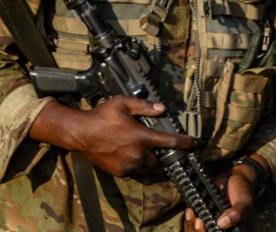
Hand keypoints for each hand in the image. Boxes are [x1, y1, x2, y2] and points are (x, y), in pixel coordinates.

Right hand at [29, 96, 196, 177]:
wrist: (80, 133)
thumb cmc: (101, 116)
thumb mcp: (123, 103)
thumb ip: (144, 106)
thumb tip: (162, 108)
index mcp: (142, 137)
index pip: (171, 142)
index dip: (185, 143)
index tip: (194, 143)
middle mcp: (138, 154)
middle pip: (162, 160)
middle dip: (167, 156)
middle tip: (169, 150)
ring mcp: (129, 165)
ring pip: (150, 168)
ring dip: (154, 162)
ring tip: (154, 155)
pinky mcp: (120, 173)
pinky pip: (137, 172)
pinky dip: (140, 166)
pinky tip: (137, 158)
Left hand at [184, 158, 263, 230]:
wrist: (235, 178)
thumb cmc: (243, 192)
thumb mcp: (244, 203)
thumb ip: (236, 214)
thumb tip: (221, 224)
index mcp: (231, 231)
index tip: (203, 226)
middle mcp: (220, 229)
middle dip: (198, 231)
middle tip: (198, 222)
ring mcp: (210, 223)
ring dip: (191, 225)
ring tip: (191, 213)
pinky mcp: (202, 215)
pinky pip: (192, 223)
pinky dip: (189, 219)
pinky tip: (190, 210)